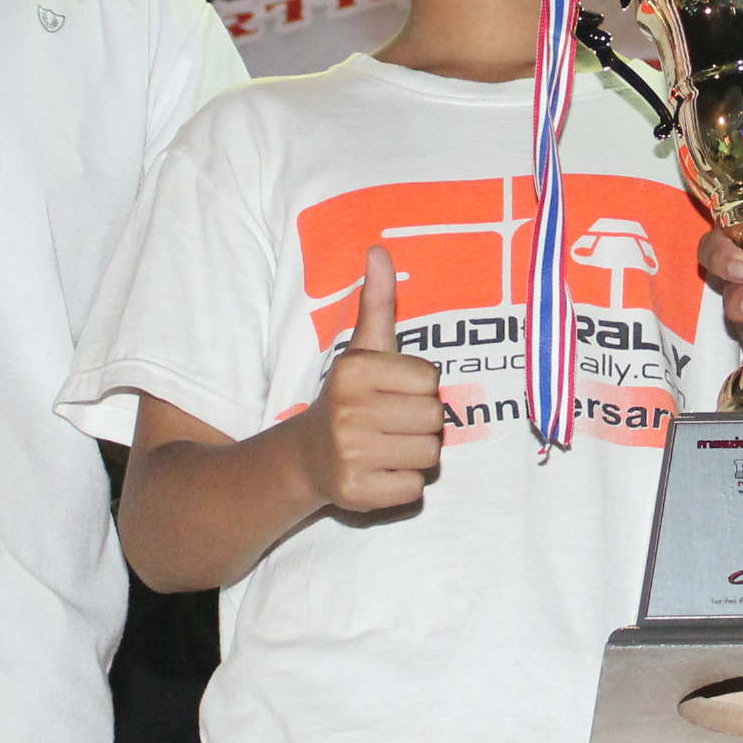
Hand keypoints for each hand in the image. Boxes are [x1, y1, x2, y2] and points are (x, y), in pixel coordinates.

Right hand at [291, 247, 443, 513]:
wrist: (308, 456)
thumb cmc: (351, 397)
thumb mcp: (364, 349)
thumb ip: (378, 302)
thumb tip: (379, 249)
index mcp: (354, 371)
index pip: (431, 381)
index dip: (419, 388)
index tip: (391, 392)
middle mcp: (347, 412)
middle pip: (434, 420)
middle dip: (420, 423)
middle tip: (390, 423)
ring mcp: (349, 455)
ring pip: (429, 455)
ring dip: (415, 454)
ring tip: (386, 445)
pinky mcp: (355, 493)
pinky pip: (414, 488)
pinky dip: (403, 484)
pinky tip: (379, 471)